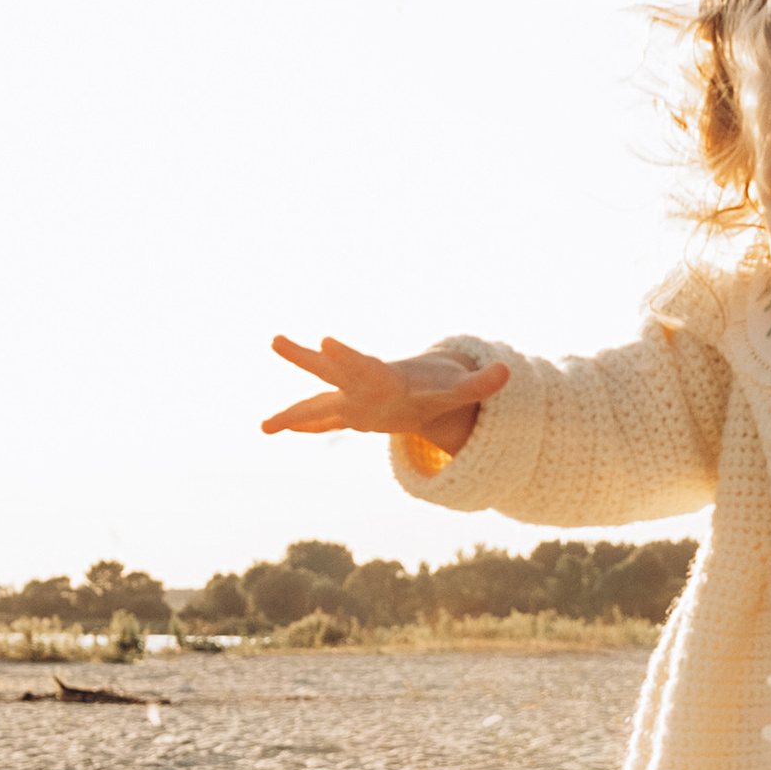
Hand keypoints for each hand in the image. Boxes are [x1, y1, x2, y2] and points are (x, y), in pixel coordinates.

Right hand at [261, 332, 510, 457]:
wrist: (421, 386)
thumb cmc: (438, 387)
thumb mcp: (459, 390)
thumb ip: (480, 383)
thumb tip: (508, 371)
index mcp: (382, 377)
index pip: (361, 364)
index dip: (345, 355)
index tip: (326, 340)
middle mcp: (360, 385)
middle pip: (329, 371)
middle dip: (303, 358)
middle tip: (276, 340)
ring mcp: (349, 400)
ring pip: (316, 400)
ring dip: (291, 411)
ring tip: (263, 425)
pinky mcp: (347, 414)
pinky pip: (319, 420)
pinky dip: (298, 425)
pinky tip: (272, 429)